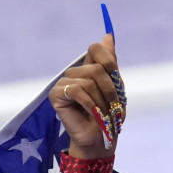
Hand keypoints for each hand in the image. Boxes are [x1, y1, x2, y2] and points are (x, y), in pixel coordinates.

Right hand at [49, 34, 124, 159]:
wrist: (101, 137)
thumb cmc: (109, 115)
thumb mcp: (116, 86)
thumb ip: (110, 61)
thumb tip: (108, 35)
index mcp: (89, 67)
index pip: (97, 49)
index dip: (109, 63)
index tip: (115, 82)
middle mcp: (75, 72)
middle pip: (96, 68)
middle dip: (109, 90)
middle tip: (110, 107)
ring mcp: (64, 82)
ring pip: (88, 81)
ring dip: (100, 101)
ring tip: (101, 113)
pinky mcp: (56, 94)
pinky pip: (77, 90)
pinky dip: (89, 104)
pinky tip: (90, 113)